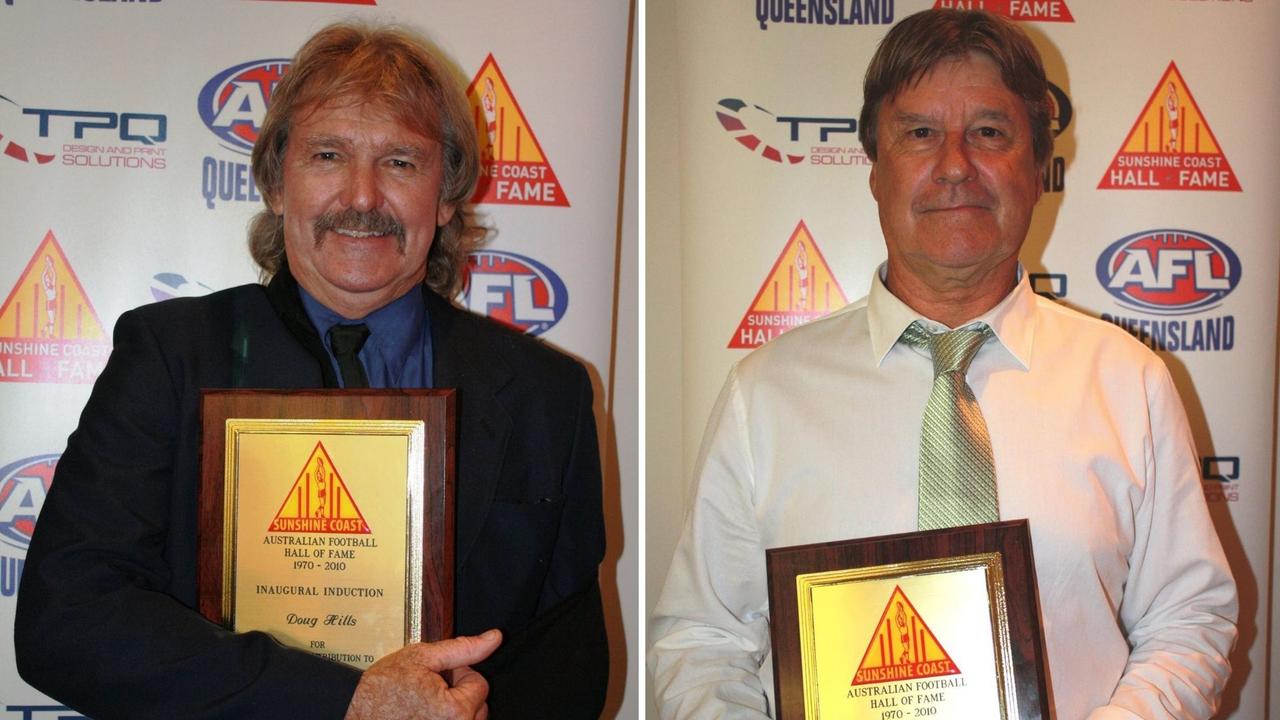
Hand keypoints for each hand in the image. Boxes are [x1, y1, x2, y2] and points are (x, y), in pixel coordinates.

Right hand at [345, 630, 501, 719]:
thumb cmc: (380, 694)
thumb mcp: (419, 658)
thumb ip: (461, 649)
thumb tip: (494, 638)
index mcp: (455, 711)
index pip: (479, 684)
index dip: (457, 674)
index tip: (434, 678)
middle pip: (478, 705)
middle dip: (458, 694)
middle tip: (427, 692)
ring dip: (453, 710)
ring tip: (424, 707)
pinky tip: (425, 717)